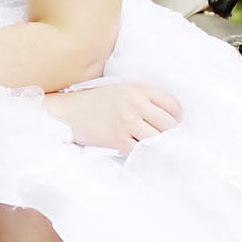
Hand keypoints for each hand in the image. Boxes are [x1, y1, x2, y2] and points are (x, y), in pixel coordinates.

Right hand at [44, 81, 179, 152]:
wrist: (68, 111)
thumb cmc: (94, 101)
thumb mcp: (121, 89)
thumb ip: (143, 98)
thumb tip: (167, 117)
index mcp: (139, 89)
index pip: (173, 106)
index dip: (173, 118)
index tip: (168, 125)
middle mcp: (136, 103)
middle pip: (169, 124)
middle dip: (168, 133)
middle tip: (161, 138)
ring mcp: (127, 121)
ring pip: (157, 138)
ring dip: (156, 144)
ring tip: (151, 146)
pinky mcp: (118, 138)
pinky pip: (140, 150)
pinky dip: (142, 153)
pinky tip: (138, 151)